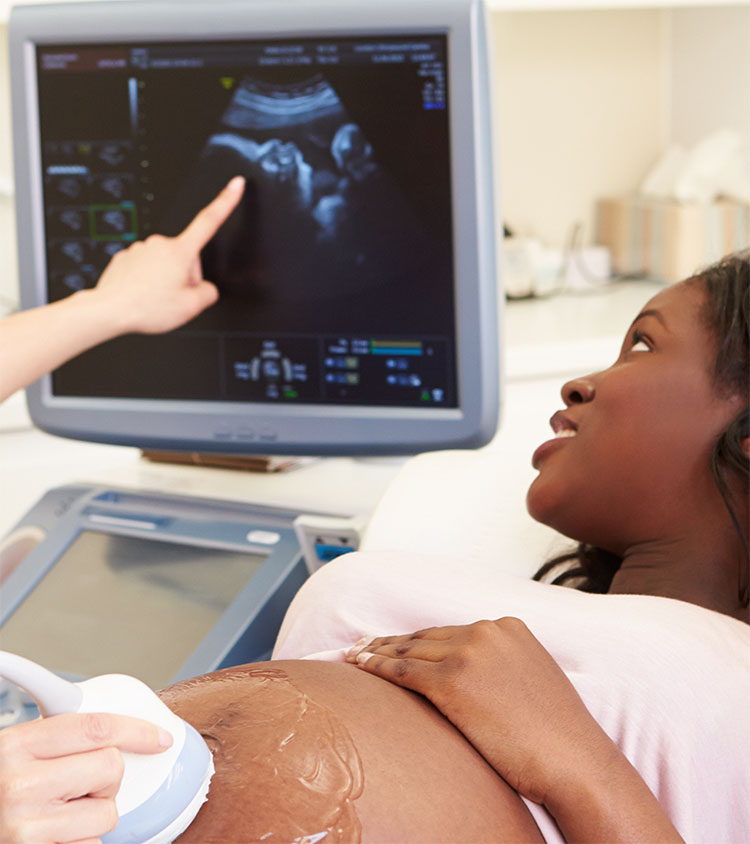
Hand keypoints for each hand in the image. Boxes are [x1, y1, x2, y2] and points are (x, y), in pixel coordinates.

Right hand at [0, 712, 171, 843]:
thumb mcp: (13, 750)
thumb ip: (56, 739)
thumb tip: (118, 733)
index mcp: (16, 746)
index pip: (97, 727)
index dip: (137, 730)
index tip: (159, 737)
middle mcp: (20, 785)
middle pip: (111, 767)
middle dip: (105, 778)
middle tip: (79, 784)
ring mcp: (27, 828)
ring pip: (106, 812)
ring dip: (93, 815)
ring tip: (59, 814)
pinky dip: (80, 842)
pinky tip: (53, 836)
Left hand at [92, 176, 244, 333]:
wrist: (110, 311)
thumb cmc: (147, 307)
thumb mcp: (192, 307)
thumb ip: (209, 293)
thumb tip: (205, 289)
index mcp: (180, 252)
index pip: (210, 220)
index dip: (226, 201)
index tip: (236, 184)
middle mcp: (160, 244)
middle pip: (186, 257)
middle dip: (185, 275)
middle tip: (174, 296)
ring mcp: (141, 249)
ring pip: (165, 264)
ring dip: (166, 279)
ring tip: (155, 298)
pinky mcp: (126, 257)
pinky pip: (146, 268)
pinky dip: (148, 281)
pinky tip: (143, 294)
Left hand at [347, 618, 616, 806]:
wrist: (574, 761)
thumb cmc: (558, 734)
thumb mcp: (533, 679)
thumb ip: (503, 665)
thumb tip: (475, 676)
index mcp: (508, 627)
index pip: (450, 631)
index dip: (418, 638)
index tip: (395, 641)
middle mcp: (486, 631)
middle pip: (426, 636)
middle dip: (391, 641)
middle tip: (363, 643)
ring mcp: (468, 654)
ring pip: (409, 650)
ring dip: (377, 652)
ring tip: (354, 654)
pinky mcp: (452, 681)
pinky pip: (403, 672)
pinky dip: (376, 667)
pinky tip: (359, 667)